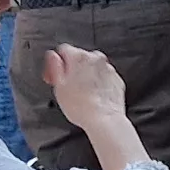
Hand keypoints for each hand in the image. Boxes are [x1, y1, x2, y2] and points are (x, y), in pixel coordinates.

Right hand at [43, 45, 149, 169]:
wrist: (104, 119)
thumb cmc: (81, 106)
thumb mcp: (58, 85)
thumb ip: (54, 66)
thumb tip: (52, 56)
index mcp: (79, 57)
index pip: (63, 49)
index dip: (55, 64)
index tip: (53, 76)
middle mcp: (96, 58)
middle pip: (79, 58)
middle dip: (71, 70)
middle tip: (66, 87)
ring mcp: (108, 68)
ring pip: (92, 68)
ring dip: (85, 77)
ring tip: (80, 94)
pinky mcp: (116, 79)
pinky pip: (103, 77)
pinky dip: (98, 83)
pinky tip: (92, 97)